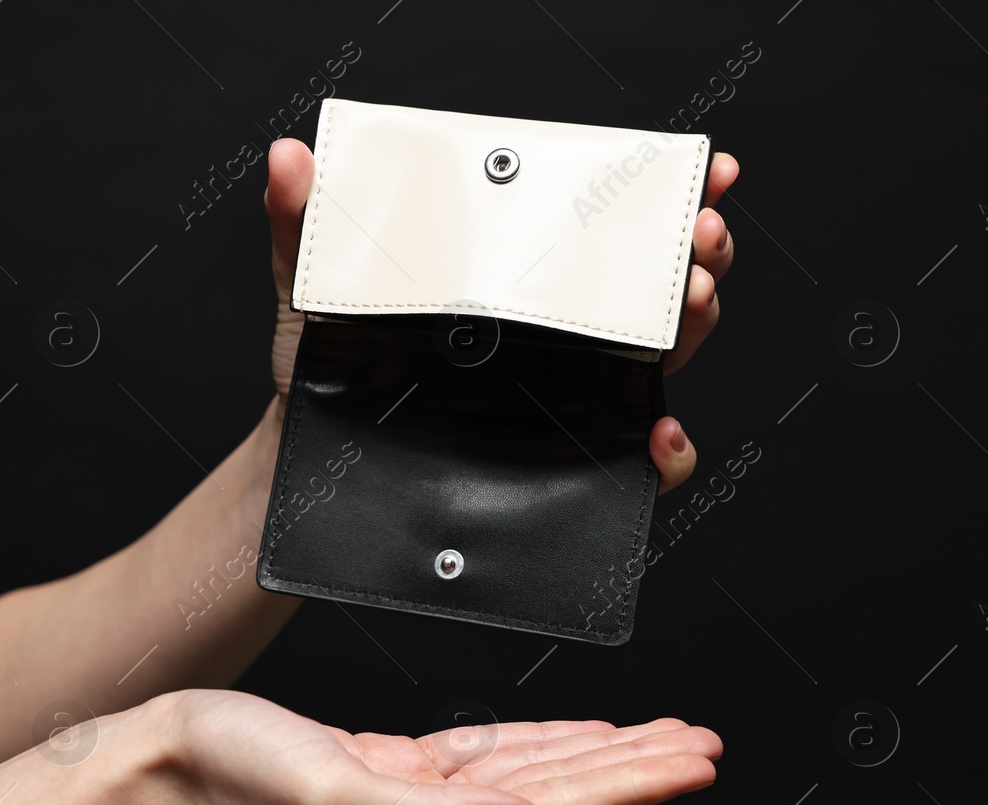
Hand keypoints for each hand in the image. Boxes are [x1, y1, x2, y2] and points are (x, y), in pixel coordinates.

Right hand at [138, 689, 719, 804]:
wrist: (165, 760)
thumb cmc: (235, 778)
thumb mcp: (339, 797)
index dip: (632, 786)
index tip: (695, 760)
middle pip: (560, 797)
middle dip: (635, 770)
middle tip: (703, 742)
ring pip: (532, 775)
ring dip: (598, 753)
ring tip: (660, 736)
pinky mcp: (390, 772)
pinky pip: (486, 756)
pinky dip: (537, 741)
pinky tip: (570, 735)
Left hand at [260, 139, 740, 495]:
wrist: (309, 464)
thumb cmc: (324, 372)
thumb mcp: (315, 292)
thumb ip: (306, 225)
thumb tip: (287, 156)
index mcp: (514, 283)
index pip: (602, 229)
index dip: (662, 194)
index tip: (700, 167)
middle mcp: (555, 336)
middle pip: (654, 286)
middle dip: (696, 251)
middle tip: (699, 233)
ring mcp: (566, 398)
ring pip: (663, 359)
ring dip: (696, 323)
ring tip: (692, 297)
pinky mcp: (564, 464)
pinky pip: (638, 464)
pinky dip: (668, 452)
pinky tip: (658, 434)